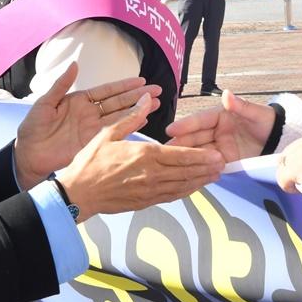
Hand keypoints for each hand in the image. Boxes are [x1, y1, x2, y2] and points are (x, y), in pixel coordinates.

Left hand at [13, 63, 161, 188]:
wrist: (28, 155)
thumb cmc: (32, 128)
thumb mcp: (45, 103)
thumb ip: (61, 84)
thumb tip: (75, 64)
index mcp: (80, 101)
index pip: (107, 91)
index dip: (124, 86)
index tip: (141, 81)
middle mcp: (90, 113)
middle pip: (119, 103)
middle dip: (138, 96)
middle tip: (157, 91)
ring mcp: (94, 129)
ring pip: (121, 117)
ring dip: (138, 110)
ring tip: (156, 103)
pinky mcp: (94, 143)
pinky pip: (115, 134)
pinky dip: (130, 127)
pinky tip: (143, 120)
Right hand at [58, 105, 223, 221]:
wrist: (78, 193)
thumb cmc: (90, 162)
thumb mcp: (108, 134)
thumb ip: (132, 117)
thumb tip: (146, 99)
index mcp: (145, 155)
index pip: (180, 155)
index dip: (201, 155)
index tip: (216, 154)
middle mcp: (152, 174)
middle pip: (186, 171)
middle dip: (207, 168)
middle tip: (223, 164)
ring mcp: (149, 190)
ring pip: (182, 186)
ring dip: (200, 181)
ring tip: (215, 176)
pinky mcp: (145, 202)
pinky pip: (171, 196)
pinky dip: (185, 191)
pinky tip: (193, 187)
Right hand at [165, 90, 276, 162]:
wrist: (279, 141)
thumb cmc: (267, 122)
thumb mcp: (256, 114)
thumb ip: (241, 106)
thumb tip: (227, 94)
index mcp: (219, 116)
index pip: (199, 120)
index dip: (185, 125)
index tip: (170, 129)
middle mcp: (215, 131)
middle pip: (194, 138)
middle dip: (179, 144)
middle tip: (164, 150)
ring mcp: (217, 147)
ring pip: (197, 153)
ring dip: (185, 158)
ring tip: (170, 164)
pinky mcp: (222, 161)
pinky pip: (207, 165)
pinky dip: (197, 168)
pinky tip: (185, 173)